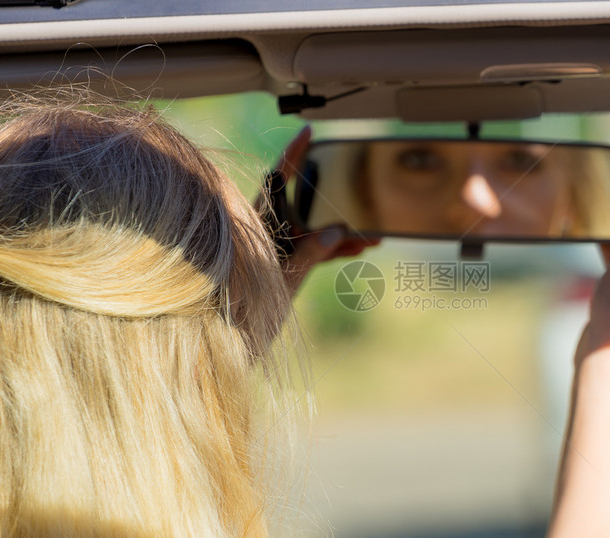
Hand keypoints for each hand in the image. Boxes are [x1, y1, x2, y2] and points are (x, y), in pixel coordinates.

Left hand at [260, 126, 379, 290]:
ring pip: (316, 227)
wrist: (237, 333)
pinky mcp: (288, 260)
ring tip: (372, 236)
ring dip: (344, 231)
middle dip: (337, 200)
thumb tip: (337, 232)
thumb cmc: (249, 304)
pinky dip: (336, 248)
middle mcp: (270, 228)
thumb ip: (310, 253)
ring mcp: (280, 244)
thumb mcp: (285, 277)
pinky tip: (359, 249)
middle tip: (360, 192)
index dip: (294, 152)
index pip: (278, 176)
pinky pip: (316, 247)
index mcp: (260, 222)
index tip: (309, 131)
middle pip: (307, 202)